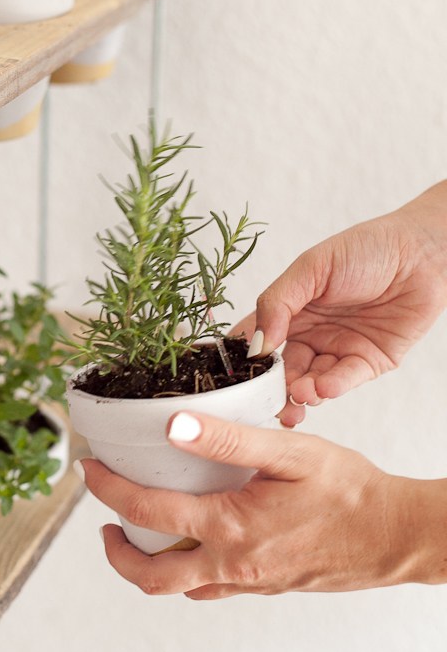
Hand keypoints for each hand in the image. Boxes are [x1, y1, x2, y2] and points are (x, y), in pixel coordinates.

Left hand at [82, 411, 446, 598]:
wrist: (395, 535)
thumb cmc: (349, 490)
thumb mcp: (289, 452)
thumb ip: (229, 439)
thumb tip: (174, 426)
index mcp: (230, 529)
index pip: (146, 512)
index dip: (108, 489)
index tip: (89, 468)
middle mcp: (233, 565)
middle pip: (150, 578)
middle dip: (116, 555)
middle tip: (105, 526)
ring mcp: (250, 582)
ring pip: (182, 587)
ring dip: (153, 564)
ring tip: (146, 531)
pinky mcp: (267, 587)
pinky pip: (215, 586)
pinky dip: (192, 568)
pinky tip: (202, 538)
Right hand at [234, 182, 446, 425]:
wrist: (423, 253)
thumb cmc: (367, 249)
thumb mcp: (311, 267)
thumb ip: (278, 303)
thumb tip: (256, 343)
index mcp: (290, 310)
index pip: (256, 339)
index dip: (242, 359)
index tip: (228, 377)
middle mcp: (311, 333)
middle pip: (282, 370)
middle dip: (272, 389)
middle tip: (265, 401)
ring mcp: (338, 349)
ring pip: (310, 381)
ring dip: (301, 392)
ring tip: (299, 394)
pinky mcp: (367, 362)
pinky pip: (344, 379)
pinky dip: (332, 386)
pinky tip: (324, 387)